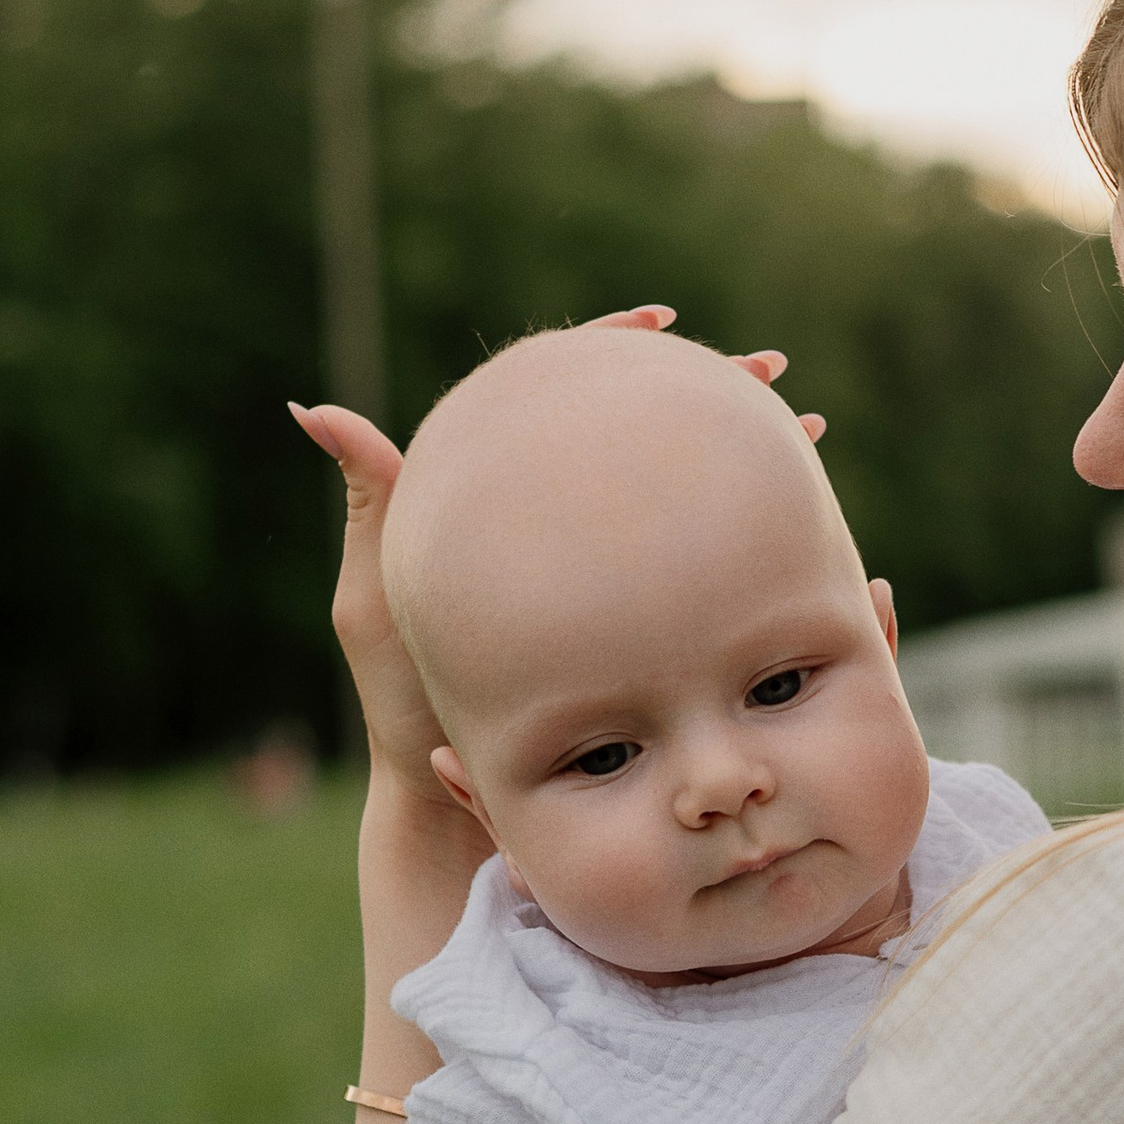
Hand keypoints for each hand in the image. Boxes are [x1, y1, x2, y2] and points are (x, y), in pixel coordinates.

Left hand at [290, 312, 818, 809]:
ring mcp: (610, 582)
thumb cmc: (406, 708)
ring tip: (808, 429)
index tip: (664, 319)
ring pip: (695, 499)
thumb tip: (313, 408)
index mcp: (506, 503)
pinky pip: (709, 572)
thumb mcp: (379, 601)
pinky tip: (809, 524)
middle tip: (773, 369)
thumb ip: (373, 504)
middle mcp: (567, 533)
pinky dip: (761, 542)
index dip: (615, 345)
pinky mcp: (640, 631)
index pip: (566, 397)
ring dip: (759, 460)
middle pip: (650, 437)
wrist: (450, 805)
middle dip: (718, 394)